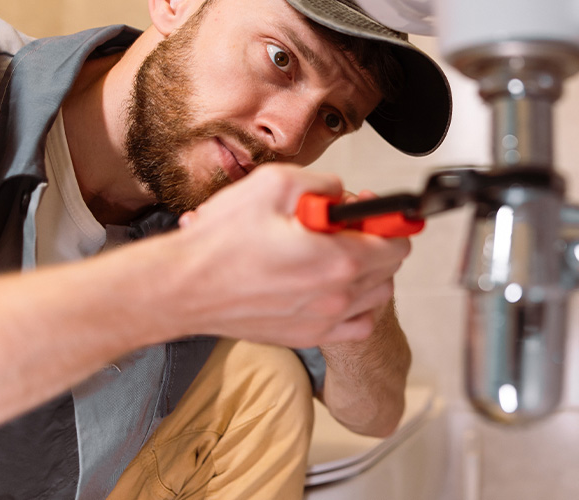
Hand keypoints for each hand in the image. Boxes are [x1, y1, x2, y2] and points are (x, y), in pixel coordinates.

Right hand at [162, 165, 411, 346]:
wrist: (182, 288)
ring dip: (368, 272)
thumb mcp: (273, 184)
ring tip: (335, 254)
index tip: (372, 211)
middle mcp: (338, 295)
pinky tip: (332, 288)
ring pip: (377, 295)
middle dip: (375, 241)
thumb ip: (322, 183)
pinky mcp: (309, 336)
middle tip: (343, 226)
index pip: (396, 241)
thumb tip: (340, 192)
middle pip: (390, 267)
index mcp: (337, 258)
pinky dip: (356, 306)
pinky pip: (357, 325)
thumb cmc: (219, 243)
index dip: (388, 220)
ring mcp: (325, 321)